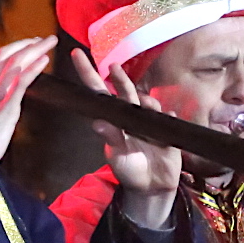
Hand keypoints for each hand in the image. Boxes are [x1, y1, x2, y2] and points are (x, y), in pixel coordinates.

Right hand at [0, 35, 55, 168]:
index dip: (7, 50)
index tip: (21, 46)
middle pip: (3, 56)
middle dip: (23, 45)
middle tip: (39, 39)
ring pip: (14, 63)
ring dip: (33, 50)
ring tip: (48, 43)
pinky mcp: (5, 107)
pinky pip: (20, 81)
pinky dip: (33, 68)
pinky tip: (44, 60)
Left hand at [70, 52, 181, 229]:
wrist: (152, 187)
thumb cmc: (130, 170)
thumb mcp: (116, 157)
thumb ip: (110, 139)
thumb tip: (98, 123)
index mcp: (114, 120)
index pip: (99, 93)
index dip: (89, 74)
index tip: (77, 54)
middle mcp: (130, 116)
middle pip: (124, 90)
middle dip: (119, 77)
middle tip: (113, 68)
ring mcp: (149, 120)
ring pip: (147, 100)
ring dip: (144, 100)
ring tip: (144, 107)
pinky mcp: (166, 128)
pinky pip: (167, 116)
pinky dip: (164, 116)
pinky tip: (164, 118)